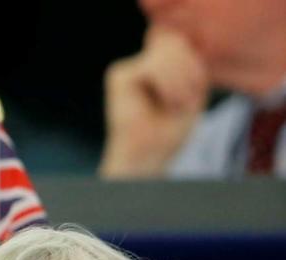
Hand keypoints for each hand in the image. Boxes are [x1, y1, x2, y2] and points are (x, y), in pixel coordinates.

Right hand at [100, 27, 209, 177]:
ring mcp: (126, 69)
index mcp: (155, 69)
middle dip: (189, 71)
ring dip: (180, 80)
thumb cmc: (168, 135)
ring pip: (166, 51)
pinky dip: (168, 84)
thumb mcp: (192, 93)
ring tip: (178, 104)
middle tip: (186, 102)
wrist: (146, 161)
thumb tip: (174, 42)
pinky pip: (153, 65)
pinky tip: (168, 103)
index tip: (196, 94)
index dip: (195, 64)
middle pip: (175, 42)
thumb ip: (189, 64)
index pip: (181, 44)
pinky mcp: (118, 76)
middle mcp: (137, 65)